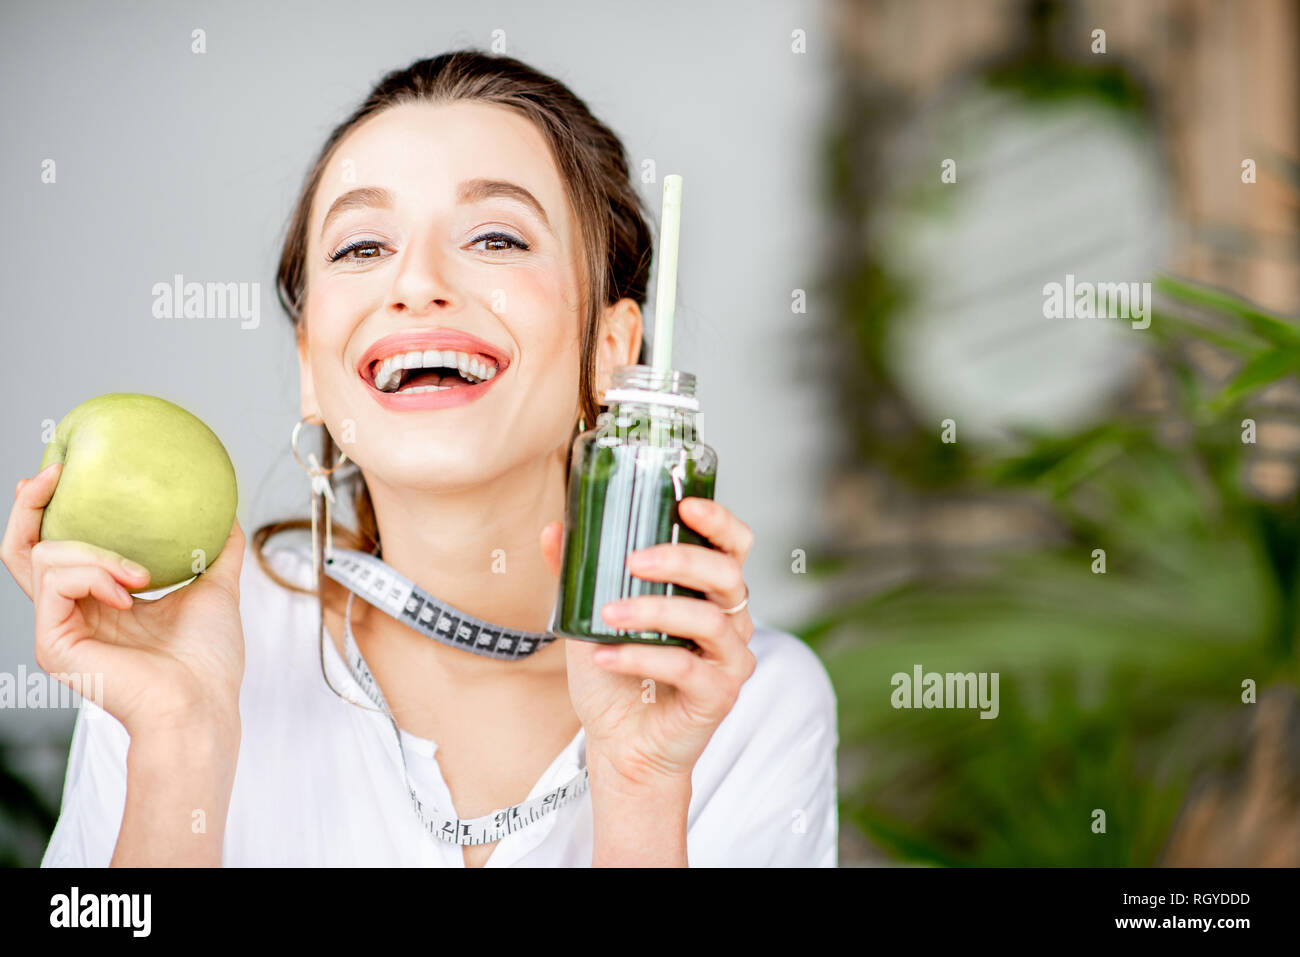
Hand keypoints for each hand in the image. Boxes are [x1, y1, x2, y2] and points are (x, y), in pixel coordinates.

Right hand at [2, 463, 245, 739]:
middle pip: (24, 549)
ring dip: (96, 552)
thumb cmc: (208, 663)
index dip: (52, 509)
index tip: (68, 470)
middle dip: (31, 506)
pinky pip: (57, 581)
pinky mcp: (54, 643)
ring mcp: (59, 628)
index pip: (61, 548)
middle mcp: (72, 613)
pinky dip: (94, 573)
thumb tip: (228, 511)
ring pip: (43, 556)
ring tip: (141, 576)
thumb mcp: (216, 590)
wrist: (204, 705)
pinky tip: (129, 590)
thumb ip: (218, 551)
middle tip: (55, 473)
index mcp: (101, 602)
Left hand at [539, 496, 755, 789]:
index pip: (733, 545)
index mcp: (708, 592)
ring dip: (655, 611)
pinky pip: (688, 668)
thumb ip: (578, 574)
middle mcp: (729, 621)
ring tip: (608, 615)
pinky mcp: (718, 695)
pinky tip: (606, 656)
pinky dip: (643, 658)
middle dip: (682, 559)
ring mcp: (729, 659)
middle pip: (728, 574)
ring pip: (709, 619)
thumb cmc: (615, 677)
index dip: (719, 520)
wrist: (619, 744)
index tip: (684, 504)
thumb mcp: (590, 617)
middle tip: (634, 560)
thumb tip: (553, 528)